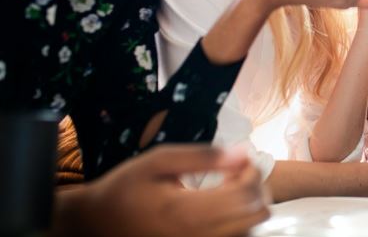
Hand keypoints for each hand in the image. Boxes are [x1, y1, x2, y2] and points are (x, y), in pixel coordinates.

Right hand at [61, 145, 269, 236]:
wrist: (97, 223)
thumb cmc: (126, 188)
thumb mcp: (159, 161)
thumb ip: (202, 157)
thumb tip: (243, 152)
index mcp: (188, 212)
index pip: (246, 194)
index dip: (252, 171)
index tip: (240, 157)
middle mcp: (200, 236)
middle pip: (257, 213)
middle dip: (256, 186)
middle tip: (237, 169)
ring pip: (251, 228)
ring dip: (250, 203)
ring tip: (230, 184)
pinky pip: (236, 236)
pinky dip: (240, 218)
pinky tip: (223, 203)